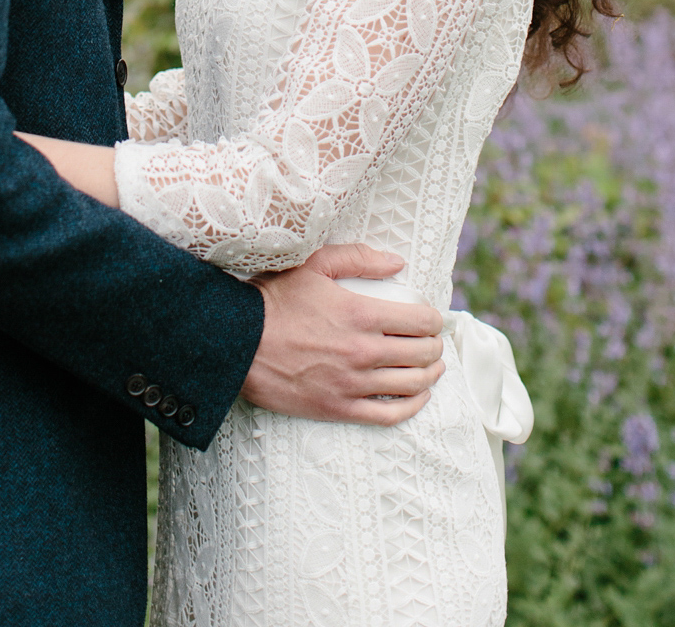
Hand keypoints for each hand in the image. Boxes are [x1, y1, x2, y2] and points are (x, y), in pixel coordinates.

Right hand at [241, 243, 444, 425]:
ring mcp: (353, 384)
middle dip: (435, 346)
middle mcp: (363, 350)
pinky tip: (417, 398)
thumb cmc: (276, 300)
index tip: (430, 317)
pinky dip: (412, 407)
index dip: (434, 319)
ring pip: (411, 385)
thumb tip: (397, 264)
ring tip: (432, 367)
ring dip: (430, 375)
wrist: (239, 342)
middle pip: (422, 353)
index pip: (421, 320)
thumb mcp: (315, 264)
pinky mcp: (339, 409)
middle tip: (432, 342)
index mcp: (361, 313)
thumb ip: (359, 258)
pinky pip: (390, 415)